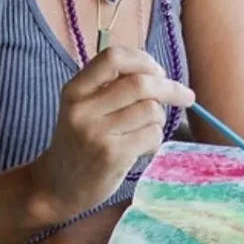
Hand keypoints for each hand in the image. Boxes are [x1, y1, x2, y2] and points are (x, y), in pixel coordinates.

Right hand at [30, 47, 194, 222]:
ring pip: (151, 110)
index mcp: (75, 90)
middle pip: (140, 84)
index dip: (143, 60)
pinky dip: (156, 138)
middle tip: (186, 96)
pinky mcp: (113, 155)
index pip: (113, 58)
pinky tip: (142, 147)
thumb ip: (111, 87)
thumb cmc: (79, 141)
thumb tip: (157, 73)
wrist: (57, 186)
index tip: (158, 72)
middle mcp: (83, 108)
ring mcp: (97, 133)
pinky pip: (152, 134)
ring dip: (159, 119)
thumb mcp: (83, 107)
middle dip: (170, 88)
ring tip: (146, 130)